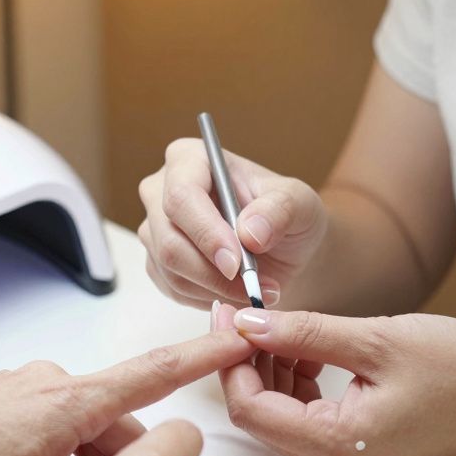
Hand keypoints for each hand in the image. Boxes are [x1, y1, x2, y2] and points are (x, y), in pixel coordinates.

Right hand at [138, 137, 327, 309]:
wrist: (280, 247)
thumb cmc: (285, 214)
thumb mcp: (300, 203)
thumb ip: (280, 210)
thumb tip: (250, 232)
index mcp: (190, 159)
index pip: (181, 195)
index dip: (206, 232)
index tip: (237, 262)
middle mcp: (161, 190)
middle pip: (169, 239)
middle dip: (212, 271)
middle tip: (253, 286)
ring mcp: (155, 228)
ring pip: (170, 269)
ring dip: (216, 288)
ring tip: (255, 288)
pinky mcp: (157, 262)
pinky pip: (173, 288)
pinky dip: (208, 296)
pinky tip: (235, 290)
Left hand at [211, 303, 455, 455]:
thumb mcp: (376, 338)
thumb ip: (304, 333)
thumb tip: (246, 323)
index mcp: (337, 444)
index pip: (249, 409)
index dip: (230, 359)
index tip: (229, 313)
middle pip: (258, 416)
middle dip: (247, 363)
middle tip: (247, 312)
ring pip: (279, 417)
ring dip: (270, 371)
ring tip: (285, 327)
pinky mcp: (357, 453)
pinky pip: (305, 420)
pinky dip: (295, 384)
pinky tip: (310, 351)